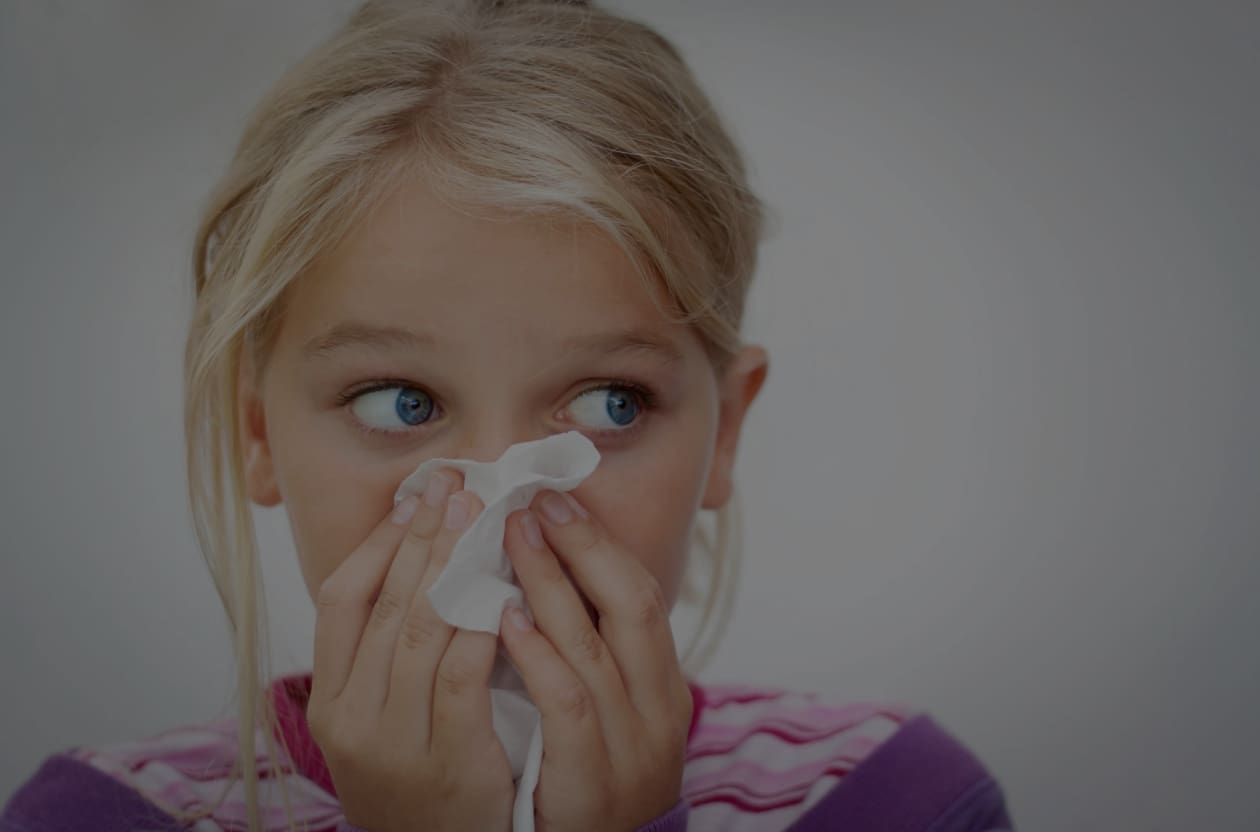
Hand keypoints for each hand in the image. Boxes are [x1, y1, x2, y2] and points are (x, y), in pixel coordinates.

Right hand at [307, 470, 513, 831]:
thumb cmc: (416, 778)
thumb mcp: (380, 721)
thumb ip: (385, 655)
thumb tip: (417, 560)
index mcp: (329, 701)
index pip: (340, 600)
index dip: (377, 544)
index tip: (413, 498)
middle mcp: (351, 718)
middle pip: (386, 604)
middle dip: (424, 537)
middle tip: (456, 485)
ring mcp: (396, 741)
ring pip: (422, 631)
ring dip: (455, 566)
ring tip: (483, 519)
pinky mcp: (448, 760)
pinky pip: (463, 675)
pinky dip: (482, 625)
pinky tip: (504, 588)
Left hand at [498, 489, 692, 831]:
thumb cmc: (594, 776)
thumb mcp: (615, 712)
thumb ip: (596, 652)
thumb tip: (554, 574)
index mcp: (665, 683)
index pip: (642, 593)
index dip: (600, 543)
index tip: (555, 498)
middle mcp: (659, 707)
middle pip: (631, 604)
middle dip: (581, 546)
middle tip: (530, 502)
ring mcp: (630, 744)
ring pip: (593, 646)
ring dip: (549, 583)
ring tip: (507, 538)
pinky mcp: (592, 779)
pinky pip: (567, 704)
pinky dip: (538, 655)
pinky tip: (504, 618)